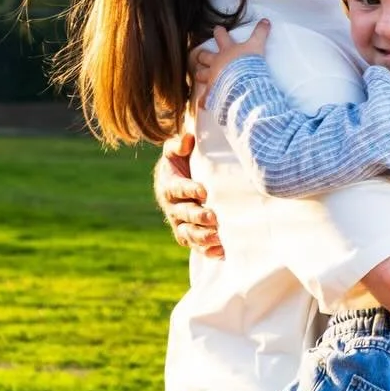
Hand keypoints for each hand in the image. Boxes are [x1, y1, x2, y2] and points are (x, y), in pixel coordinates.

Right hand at [153, 129, 222, 256]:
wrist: (178, 180)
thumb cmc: (180, 162)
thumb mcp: (175, 151)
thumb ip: (178, 144)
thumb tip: (187, 139)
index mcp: (168, 186)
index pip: (177, 188)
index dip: (188, 189)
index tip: (203, 190)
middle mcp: (172, 207)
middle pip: (183, 214)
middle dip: (197, 216)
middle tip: (213, 217)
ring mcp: (179, 223)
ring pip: (188, 233)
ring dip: (202, 236)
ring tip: (217, 237)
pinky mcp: (188, 235)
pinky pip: (195, 246)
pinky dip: (207, 251)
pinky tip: (221, 252)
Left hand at [192, 19, 270, 106]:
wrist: (243, 83)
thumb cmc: (249, 64)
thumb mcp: (256, 45)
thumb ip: (261, 33)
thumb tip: (266, 21)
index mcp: (227, 51)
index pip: (221, 37)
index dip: (219, 32)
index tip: (217, 29)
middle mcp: (216, 63)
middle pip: (205, 56)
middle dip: (202, 55)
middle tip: (201, 54)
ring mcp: (212, 78)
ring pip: (201, 74)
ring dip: (200, 74)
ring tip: (199, 75)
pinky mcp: (212, 93)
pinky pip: (205, 98)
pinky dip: (203, 100)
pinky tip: (203, 103)